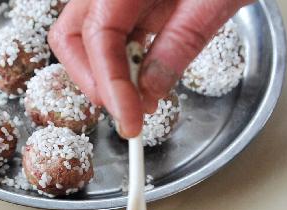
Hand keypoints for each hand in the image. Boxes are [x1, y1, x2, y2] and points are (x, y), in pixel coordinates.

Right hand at [49, 0, 249, 137]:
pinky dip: (120, 59)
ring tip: (139, 98)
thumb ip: (181, 44)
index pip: (98, 35)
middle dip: (93, 80)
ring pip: (83, 36)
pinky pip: (108, 31)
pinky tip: (143, 77)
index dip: (110, 84)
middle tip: (125, 110)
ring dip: (105, 73)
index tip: (129, 120)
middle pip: (71, 36)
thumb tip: (149, 92)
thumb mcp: (215, 0)